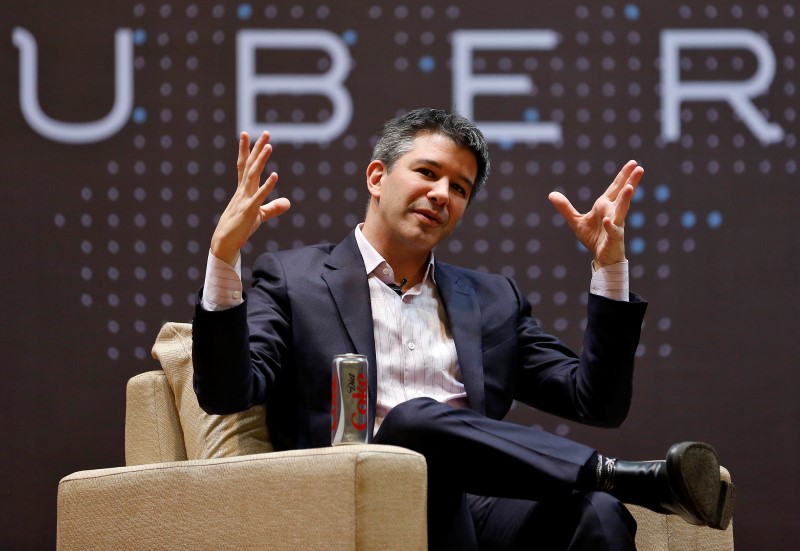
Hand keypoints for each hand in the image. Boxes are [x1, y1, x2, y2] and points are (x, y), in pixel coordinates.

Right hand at [210, 131, 290, 265]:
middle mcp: (243, 191)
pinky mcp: (249, 211)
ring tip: (269, 146)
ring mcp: (245, 199)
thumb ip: (273, 207)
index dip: (246, 150)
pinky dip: (268, 186)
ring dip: (261, 161)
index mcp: (244, 189)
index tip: (247, 134)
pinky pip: (259, 196)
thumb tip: (288, 202)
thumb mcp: (260, 215)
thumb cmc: (241, 227)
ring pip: (253, 176)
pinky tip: (275, 175)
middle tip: (266, 133)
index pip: (245, 166)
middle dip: (257, 149)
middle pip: (250, 165)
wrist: (225, 242)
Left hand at [548, 160, 643, 267]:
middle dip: (630, 181)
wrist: (601, 258)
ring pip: (622, 210)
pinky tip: (608, 221)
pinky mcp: (614, 238)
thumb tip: (551, 194)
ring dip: (625, 199)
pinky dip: (610, 226)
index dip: (623, 176)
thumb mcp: (576, 221)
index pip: (615, 188)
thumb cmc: (593, 238)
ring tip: (630, 187)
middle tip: (639, 167)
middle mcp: (613, 212)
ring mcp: (615, 225)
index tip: (632, 163)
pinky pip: (612, 231)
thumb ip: (565, 208)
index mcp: (605, 206)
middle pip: (622, 194)